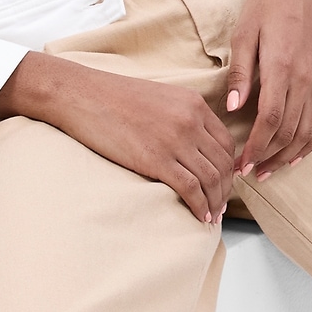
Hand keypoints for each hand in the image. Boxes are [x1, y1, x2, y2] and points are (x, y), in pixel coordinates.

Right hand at [0, 52, 235, 223]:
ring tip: (212, 215)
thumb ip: (182, 115)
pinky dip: (200, 206)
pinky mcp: (157, 159)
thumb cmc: (113, 98)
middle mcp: (191, 121)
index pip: (226, 142)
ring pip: (211, 178)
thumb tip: (193, 143)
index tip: (225, 183)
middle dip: (226, 189)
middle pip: (223, 163)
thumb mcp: (160, 98)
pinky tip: (199, 216)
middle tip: (221, 205)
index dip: (230, 167)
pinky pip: (191, 188)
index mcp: (194, 103)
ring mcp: (175, 140)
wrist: (82, 96)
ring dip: (215, 202)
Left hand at [227, 0, 311, 178]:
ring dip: (287, 156)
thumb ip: (240, 73)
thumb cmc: (266, 7)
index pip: (270, 119)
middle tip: (247, 173)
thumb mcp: (244, 34)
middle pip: (288, 131)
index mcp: (282, 66)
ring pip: (307, 131)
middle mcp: (304, 78)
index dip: (255, 147)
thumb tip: (233, 108)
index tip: (240, 164)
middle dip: (267, 157)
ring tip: (267, 171)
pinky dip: (310, 143)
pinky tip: (296, 157)